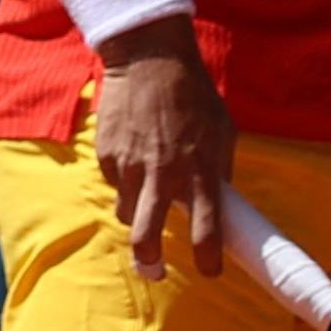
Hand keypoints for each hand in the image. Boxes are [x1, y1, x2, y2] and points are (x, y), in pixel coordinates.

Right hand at [91, 22, 233, 280]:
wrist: (149, 58)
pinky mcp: (107, 155)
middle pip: (147, 235)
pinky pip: (116, 182)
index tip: (210, 271)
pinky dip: (125, 181)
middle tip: (152, 271)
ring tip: (145, 200)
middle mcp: (163, 174)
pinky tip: (134, 157)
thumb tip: (221, 198)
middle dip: (148, 260)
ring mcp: (130, 165)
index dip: (208, 257)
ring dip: (136, 214)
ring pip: (127, 211)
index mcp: (200, 169)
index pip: (207, 227)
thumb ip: (221, 167)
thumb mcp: (223, 129)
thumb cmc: (194, 93)